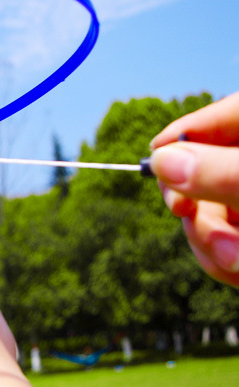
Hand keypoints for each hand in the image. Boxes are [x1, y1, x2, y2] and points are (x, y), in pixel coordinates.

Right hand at [150, 92, 238, 285]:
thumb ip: (219, 172)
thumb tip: (161, 160)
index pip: (221, 117)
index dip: (183, 134)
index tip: (155, 153)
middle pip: (204, 175)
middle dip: (195, 205)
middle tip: (186, 216)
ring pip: (208, 218)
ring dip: (211, 244)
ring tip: (236, 262)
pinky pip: (221, 249)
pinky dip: (224, 262)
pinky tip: (238, 269)